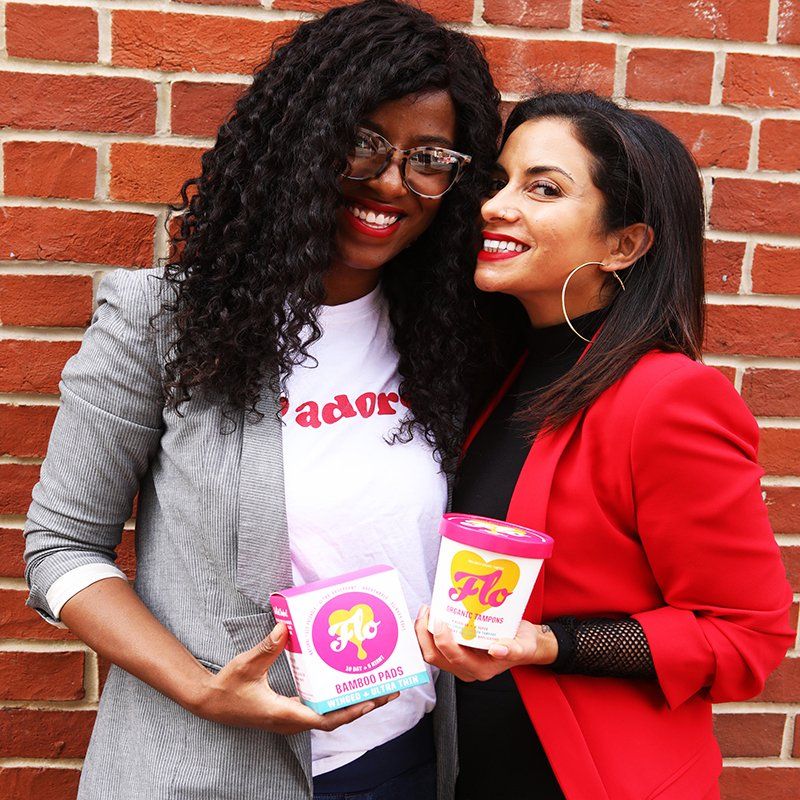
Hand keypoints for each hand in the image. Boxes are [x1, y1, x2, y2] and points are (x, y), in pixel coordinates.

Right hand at [190, 623, 397, 732]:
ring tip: (376, 687)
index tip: (371, 701)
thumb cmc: (227, 687)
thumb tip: (285, 628)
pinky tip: (345, 685)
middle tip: (389, 690)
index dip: (350, 711)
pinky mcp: (289, 713)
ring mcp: (291, 719)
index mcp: (284, 714)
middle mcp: (292, 721)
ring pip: (329, 716)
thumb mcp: (246, 665)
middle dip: (363, 705)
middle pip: (335, 718)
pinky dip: (337, 701)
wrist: (209, 702)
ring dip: (353, 704)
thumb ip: (266, 648)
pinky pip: (320, 709)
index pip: (325, 719)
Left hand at [414, 606, 557, 681]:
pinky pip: (435, 645)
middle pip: (435, 657)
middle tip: (427, 611)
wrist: (525, 644)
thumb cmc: (524, 644)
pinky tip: (432, 615)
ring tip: (427, 610)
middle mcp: (466, 668)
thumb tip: (497, 649)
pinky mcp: (456, 651)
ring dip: (423, 632)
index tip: (441, 620)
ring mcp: (459, 661)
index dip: (443, 640)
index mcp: (480, 669)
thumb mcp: (524, 646)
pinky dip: (428, 631)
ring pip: (431, 652)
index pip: (454, 658)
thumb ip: (513, 649)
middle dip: (424, 635)